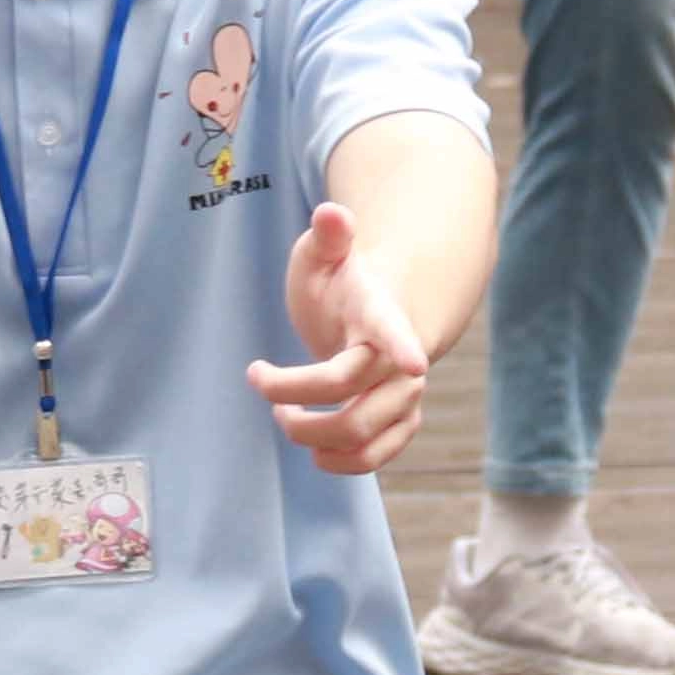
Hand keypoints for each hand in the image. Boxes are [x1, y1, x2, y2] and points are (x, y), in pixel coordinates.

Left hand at [247, 198, 432, 476]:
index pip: (391, 332)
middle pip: (349, 395)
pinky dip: (341, 462)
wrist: (372, 317)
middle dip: (292, 396)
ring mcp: (404, 396)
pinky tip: (314, 451)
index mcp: (380, 314)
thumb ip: (328, 235)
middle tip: (260, 379)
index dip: (402, 345)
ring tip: (284, 416)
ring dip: (311, 435)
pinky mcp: (400, 424)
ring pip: (361, 435)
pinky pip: (376, 458)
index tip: (415, 362)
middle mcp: (400, 361)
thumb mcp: (325, 254)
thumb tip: (331, 212)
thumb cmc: (340, 285)